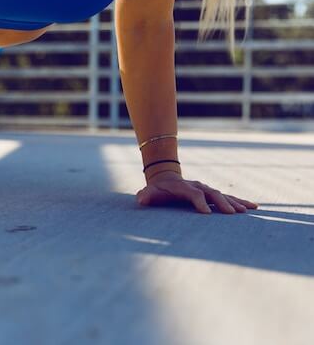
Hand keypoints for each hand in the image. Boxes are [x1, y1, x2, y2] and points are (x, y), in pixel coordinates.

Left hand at [135, 170, 258, 213]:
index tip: (207, 214)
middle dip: (222, 203)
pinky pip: (228, 197)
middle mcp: (198, 187)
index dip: (200, 203)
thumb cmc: (157, 190)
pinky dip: (240, 201)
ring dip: (235, 202)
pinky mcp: (212, 194)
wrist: (165, 180)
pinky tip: (253, 207)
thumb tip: (141, 200)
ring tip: (249, 210)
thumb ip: (145, 196)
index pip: (194, 194)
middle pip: (212, 193)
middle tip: (233, 214)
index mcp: (184, 187)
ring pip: (223, 195)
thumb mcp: (149, 193)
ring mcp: (206, 190)